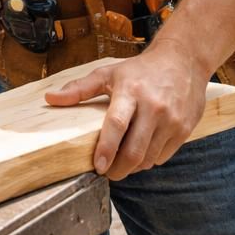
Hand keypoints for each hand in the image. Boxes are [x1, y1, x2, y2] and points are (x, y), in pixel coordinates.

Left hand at [43, 48, 207, 180]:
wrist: (182, 61)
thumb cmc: (140, 70)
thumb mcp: (107, 73)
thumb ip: (79, 89)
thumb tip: (50, 99)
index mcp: (130, 91)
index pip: (117, 124)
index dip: (106, 149)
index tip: (98, 166)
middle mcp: (153, 107)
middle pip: (135, 150)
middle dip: (118, 169)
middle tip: (107, 173)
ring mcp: (171, 120)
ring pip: (149, 158)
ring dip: (133, 167)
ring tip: (122, 163)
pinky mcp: (184, 129)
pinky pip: (163, 156)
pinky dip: (149, 160)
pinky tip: (141, 152)